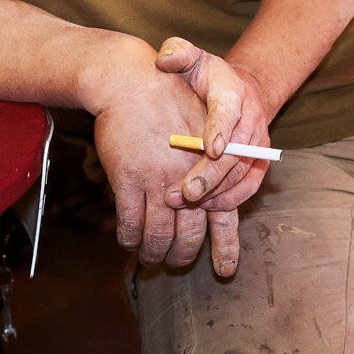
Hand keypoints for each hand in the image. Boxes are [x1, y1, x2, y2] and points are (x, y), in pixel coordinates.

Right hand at [90, 40, 218, 269]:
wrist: (131, 81)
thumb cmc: (170, 103)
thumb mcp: (202, 129)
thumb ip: (211, 166)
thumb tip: (210, 201)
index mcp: (213, 167)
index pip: (224, 215)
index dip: (225, 247)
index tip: (225, 271)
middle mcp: (189, 177)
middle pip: (189, 234)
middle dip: (182, 256)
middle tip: (175, 263)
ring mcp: (157, 179)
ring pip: (158, 235)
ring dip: (153, 253)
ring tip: (150, 257)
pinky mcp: (129, 179)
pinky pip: (131, 222)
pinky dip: (129, 238)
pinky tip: (128, 241)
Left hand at [155, 36, 276, 267]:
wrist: (236, 89)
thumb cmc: (204, 76)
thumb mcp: (191, 56)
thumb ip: (177, 53)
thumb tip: (164, 60)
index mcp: (233, 90)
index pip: (229, 110)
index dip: (220, 129)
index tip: (209, 149)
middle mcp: (251, 117)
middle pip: (236, 150)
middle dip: (210, 174)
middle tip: (184, 192)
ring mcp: (257, 142)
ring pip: (241, 171)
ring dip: (215, 191)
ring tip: (185, 202)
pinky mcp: (259, 162)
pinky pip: (250, 185)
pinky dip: (232, 199)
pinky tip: (207, 208)